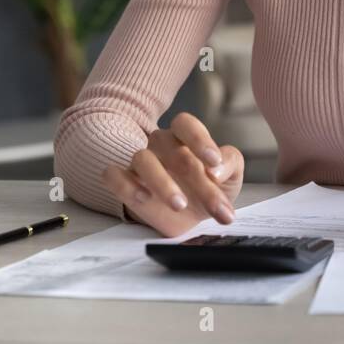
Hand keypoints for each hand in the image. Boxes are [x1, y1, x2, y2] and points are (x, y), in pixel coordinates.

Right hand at [101, 112, 244, 237]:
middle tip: (214, 204)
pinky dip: (124, 185)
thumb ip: (230, 163)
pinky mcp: (125, 184)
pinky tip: (144, 199)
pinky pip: (112, 175)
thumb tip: (216, 170)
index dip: (199, 139)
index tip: (214, 162)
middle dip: (195, 177)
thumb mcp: (230, 178)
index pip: (184, 123)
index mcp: (185, 138)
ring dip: (162, 182)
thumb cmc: (209, 190)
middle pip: (169, 146)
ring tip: (181, 205)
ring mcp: (141, 164)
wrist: (191, 220)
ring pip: (142, 158)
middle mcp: (161, 146)